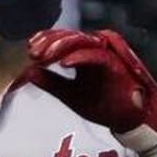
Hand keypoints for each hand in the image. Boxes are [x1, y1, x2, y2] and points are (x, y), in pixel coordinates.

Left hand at [25, 29, 156, 144]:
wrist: (129, 120)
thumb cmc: (103, 105)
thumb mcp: (69, 94)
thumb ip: (50, 82)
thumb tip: (27, 72)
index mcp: (83, 54)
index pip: (61, 39)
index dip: (44, 41)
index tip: (30, 51)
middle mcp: (95, 49)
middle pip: (68, 36)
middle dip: (48, 42)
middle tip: (33, 53)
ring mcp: (107, 54)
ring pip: (81, 40)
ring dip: (60, 45)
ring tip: (44, 56)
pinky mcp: (116, 64)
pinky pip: (96, 55)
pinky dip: (80, 57)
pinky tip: (64, 63)